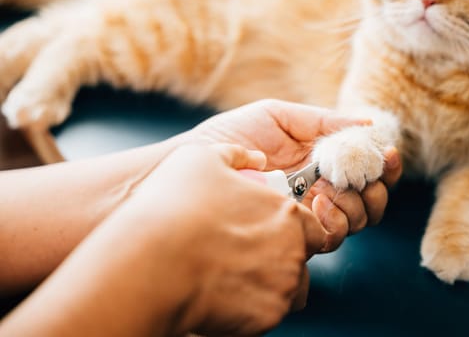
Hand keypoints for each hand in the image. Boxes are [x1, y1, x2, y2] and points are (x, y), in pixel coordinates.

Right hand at [0, 144, 326, 336]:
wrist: (151, 262)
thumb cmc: (175, 206)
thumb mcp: (202, 157)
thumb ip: (236, 154)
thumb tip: (252, 156)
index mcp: (286, 212)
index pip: (312, 223)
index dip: (293, 225)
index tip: (269, 226)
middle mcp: (292, 250)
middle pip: (302, 256)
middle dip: (283, 253)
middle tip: (249, 250)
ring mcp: (281, 286)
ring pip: (290, 287)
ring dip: (271, 280)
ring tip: (234, 272)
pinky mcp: (264, 318)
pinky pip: (268, 312)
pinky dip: (253, 306)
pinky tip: (223, 291)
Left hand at [187, 99, 402, 249]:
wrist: (197, 162)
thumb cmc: (233, 135)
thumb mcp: (279, 117)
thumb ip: (323, 122)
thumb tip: (370, 126)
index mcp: (321, 162)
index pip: (365, 169)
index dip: (385, 166)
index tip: (388, 154)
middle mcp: (320, 190)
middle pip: (370, 200)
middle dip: (376, 189)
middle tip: (359, 175)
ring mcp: (308, 213)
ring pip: (357, 221)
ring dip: (356, 204)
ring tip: (328, 188)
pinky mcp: (293, 233)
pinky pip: (331, 236)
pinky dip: (335, 221)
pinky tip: (315, 202)